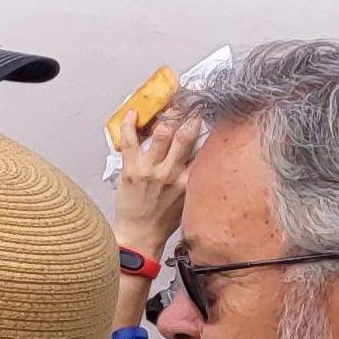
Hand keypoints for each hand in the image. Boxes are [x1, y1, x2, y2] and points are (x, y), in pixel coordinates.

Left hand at [109, 108, 201, 257]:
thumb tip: (198, 157)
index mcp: (190, 181)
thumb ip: (193, 178)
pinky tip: (133, 113)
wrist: (140, 236)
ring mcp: (151, 171)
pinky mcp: (131, 170)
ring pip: (162, 134)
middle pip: (185, 136)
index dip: (206, 129)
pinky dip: (130, 125)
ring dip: (166, 115)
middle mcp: (172, 174)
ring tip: (168, 104)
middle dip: (189, 115)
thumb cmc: (163, 221)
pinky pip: (131, 141)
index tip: (208, 114)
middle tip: (191, 101)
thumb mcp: (188, 200)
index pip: (203, 149)